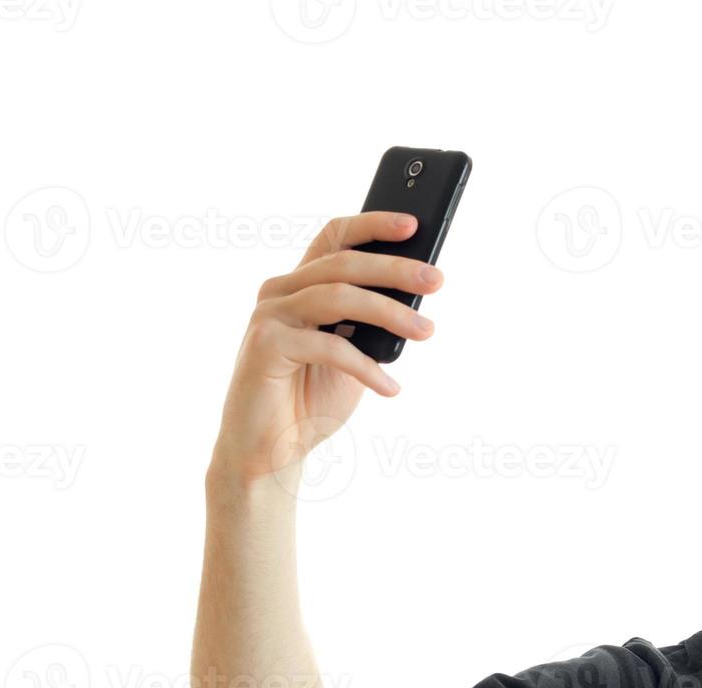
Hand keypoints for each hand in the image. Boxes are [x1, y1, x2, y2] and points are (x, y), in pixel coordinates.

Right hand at [209, 211, 442, 484]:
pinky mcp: (265, 347)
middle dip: (394, 269)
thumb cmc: (311, 399)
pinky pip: (328, 346)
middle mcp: (279, 292)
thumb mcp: (354, 353)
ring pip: (337, 296)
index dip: (372, 225)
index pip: (334, 238)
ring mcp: (268, 317)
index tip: (413, 223)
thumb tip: (417, 293)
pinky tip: (390, 387)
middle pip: (343, 264)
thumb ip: (372, 322)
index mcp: (301, 285)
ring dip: (389, 312)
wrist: (271, 451)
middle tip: (436, 280)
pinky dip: (366, 367)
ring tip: (426, 331)